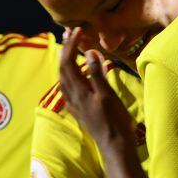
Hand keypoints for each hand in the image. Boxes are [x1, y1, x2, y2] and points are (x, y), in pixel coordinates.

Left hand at [58, 28, 136, 147]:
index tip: (78, 30)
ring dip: (66, 62)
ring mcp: (75, 105)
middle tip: (71, 34)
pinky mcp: (80, 111)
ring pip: (64, 78)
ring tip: (71, 49)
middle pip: (63, 68)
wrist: (114, 147)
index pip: (68, 62)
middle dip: (65, 50)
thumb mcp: (107, 96)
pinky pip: (69, 88)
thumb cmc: (114, 121)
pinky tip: (76, 76)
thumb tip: (90, 51)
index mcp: (78, 91)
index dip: (71, 44)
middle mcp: (72, 96)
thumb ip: (97, 74)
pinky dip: (70, 75)